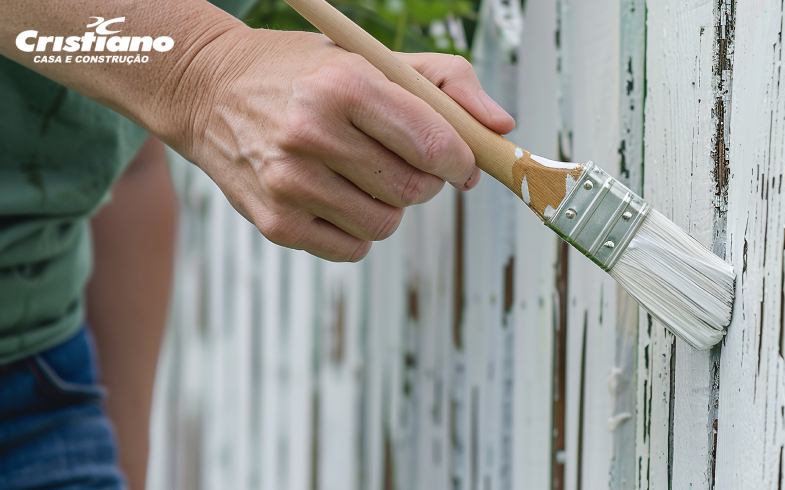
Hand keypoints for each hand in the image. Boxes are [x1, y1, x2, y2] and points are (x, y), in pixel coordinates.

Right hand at [161, 26, 514, 261]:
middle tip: (405, 162)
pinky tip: (338, 195)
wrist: (209, 89)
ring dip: (389, 205)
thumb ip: (448, 83)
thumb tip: (501, 128)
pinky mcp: (275, 222)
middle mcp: (312, 134)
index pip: (433, 145)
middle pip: (414, 190)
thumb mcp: (372, 57)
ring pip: (386, 224)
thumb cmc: (307, 72)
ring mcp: (289, 183)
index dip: (460, 161)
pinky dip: (358, 229)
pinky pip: (353, 248)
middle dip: (425, 181)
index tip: (460, 162)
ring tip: (362, 174)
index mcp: (344, 85)